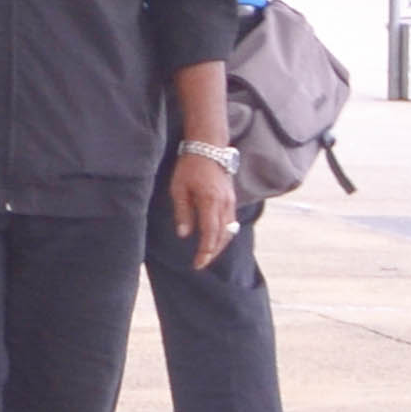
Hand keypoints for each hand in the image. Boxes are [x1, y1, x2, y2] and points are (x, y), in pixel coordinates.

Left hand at [170, 147, 240, 264]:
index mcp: (211, 202)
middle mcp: (225, 204)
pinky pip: (230, 221)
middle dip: (212, 252)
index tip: (197, 264)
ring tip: (207, 254)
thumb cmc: (189, 167)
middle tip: (201, 263)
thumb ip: (183, 212)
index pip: (210, 234)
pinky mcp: (232, 198)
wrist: (208, 147)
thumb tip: (184, 234)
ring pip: (229, 230)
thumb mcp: (179, 189)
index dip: (205, 251)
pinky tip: (216, 239)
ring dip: (219, 244)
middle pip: (223, 236)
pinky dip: (224, 234)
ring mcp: (231, 201)